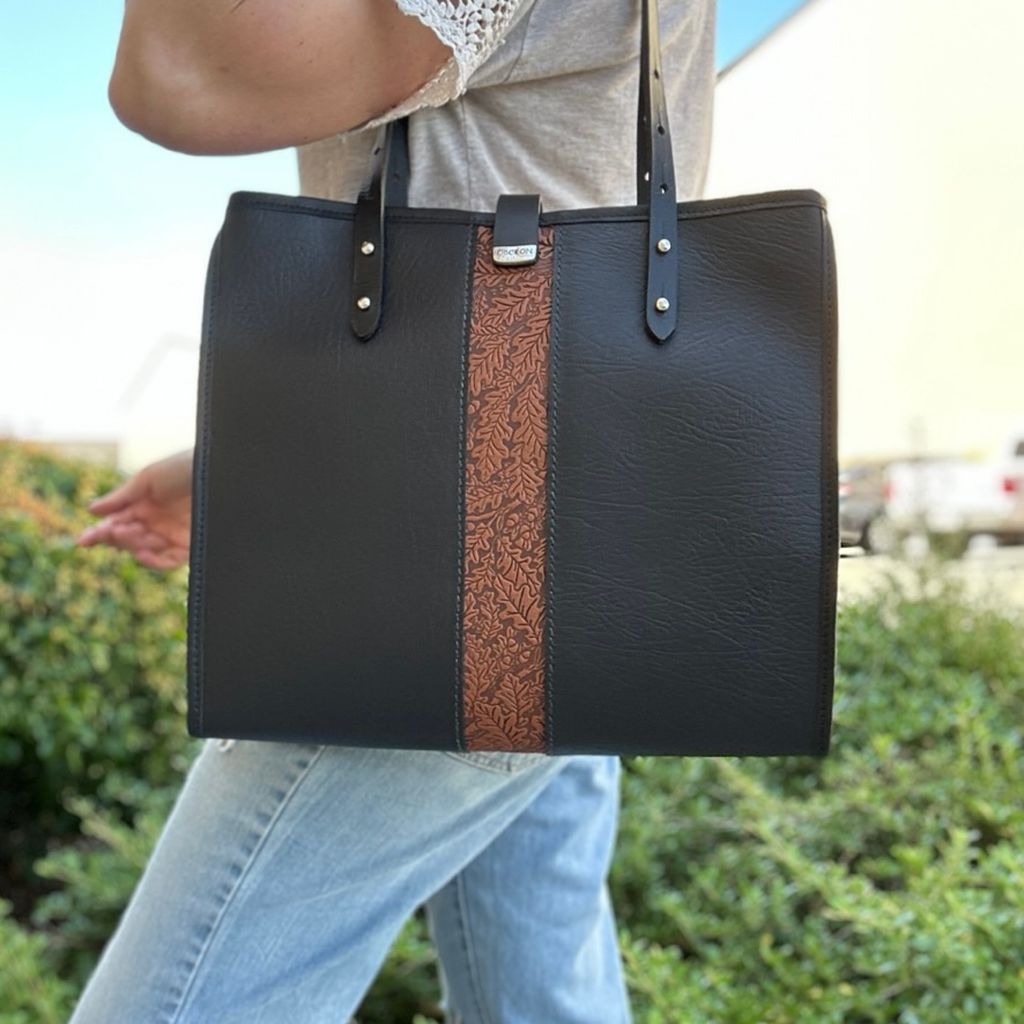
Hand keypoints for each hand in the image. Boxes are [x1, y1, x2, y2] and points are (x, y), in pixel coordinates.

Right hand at [77, 448, 193, 570]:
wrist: (214, 468)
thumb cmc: (182, 467)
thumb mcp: (149, 478)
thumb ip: (122, 497)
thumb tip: (91, 510)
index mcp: (141, 506)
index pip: (115, 525)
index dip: (98, 534)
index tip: (83, 541)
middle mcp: (154, 523)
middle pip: (125, 540)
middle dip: (114, 537)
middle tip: (113, 529)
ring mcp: (170, 535)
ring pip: (142, 550)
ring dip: (131, 544)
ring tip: (127, 531)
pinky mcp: (189, 545)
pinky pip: (168, 561)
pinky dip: (153, 562)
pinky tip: (141, 554)